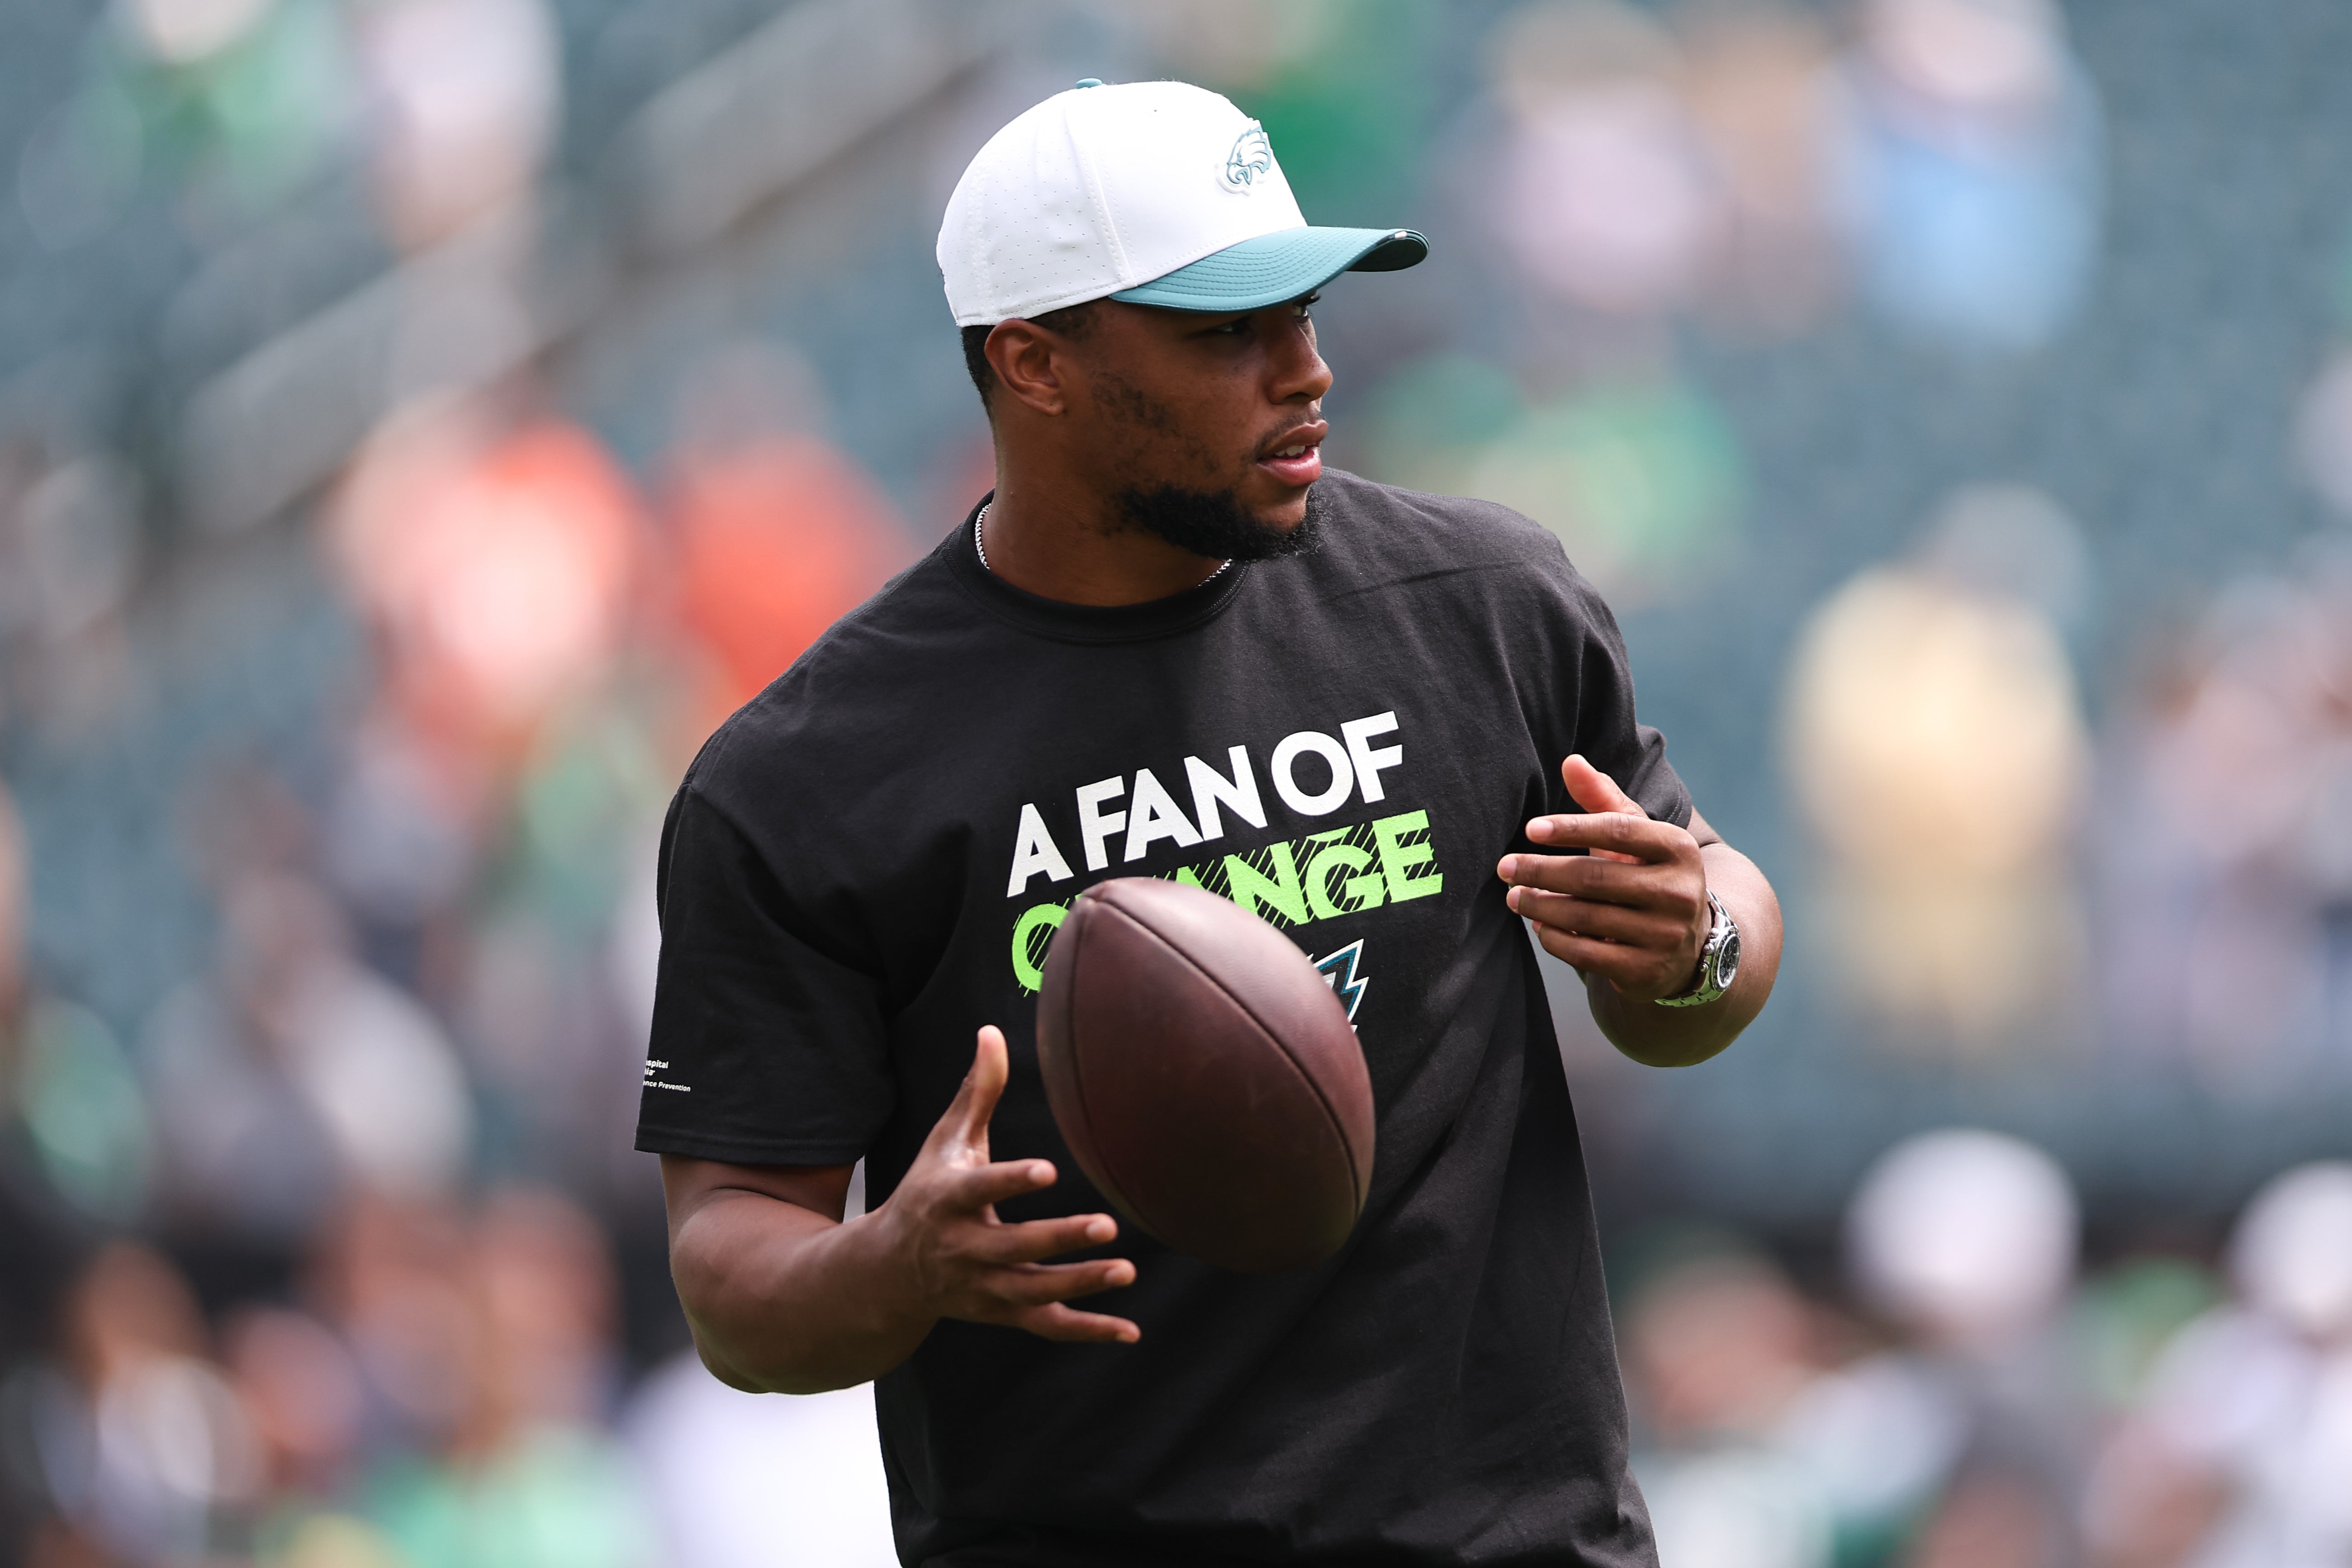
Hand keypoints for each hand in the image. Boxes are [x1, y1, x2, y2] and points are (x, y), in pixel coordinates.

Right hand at [874, 1026, 1139, 1343]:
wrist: (887, 1273)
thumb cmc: (926, 1192)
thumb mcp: (944, 1142)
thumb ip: (975, 1092)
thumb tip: (992, 1031)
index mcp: (946, 1201)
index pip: (980, 1191)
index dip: (1012, 1182)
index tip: (1049, 1170)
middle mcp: (962, 1249)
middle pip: (1013, 1248)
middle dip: (1058, 1239)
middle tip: (1108, 1225)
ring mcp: (982, 1288)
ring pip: (1033, 1292)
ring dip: (1080, 1285)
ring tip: (1128, 1270)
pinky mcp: (1001, 1312)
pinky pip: (1046, 1327)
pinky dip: (1087, 1332)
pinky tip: (1131, 1333)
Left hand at [1496, 755, 1710, 1002]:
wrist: (1687, 946)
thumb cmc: (1648, 875)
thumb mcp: (1636, 837)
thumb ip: (1604, 799)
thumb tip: (1570, 761)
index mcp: (1679, 849)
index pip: (1618, 829)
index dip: (1571, 828)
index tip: (1530, 829)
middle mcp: (1679, 892)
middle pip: (1593, 876)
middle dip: (1541, 870)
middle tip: (1505, 867)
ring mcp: (1665, 936)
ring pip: (1585, 916)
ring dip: (1539, 905)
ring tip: (1513, 896)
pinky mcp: (1646, 971)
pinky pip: (1586, 953)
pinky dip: (1554, 938)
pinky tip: (1538, 925)